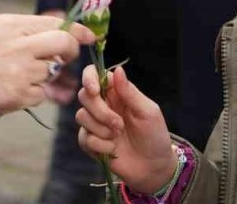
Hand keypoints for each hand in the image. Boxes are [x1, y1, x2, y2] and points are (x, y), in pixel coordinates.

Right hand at [0, 13, 94, 126]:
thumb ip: (21, 29)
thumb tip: (54, 27)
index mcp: (9, 24)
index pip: (55, 22)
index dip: (76, 30)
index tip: (87, 35)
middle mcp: (18, 44)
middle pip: (64, 43)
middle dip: (70, 50)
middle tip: (63, 57)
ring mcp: (20, 71)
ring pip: (52, 71)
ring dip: (43, 75)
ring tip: (16, 75)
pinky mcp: (18, 96)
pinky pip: (41, 94)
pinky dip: (32, 94)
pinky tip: (10, 91)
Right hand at [76, 66, 177, 193]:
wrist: (153, 167)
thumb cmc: (155, 136)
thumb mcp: (148, 111)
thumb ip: (130, 92)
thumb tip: (117, 69)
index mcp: (116, 93)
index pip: (94, 75)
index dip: (89, 78)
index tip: (95, 91)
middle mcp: (103, 105)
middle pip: (84, 95)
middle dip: (100, 111)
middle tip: (119, 124)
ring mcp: (95, 124)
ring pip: (81, 116)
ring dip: (101, 129)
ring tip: (118, 136)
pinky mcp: (90, 142)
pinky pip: (83, 137)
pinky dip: (100, 145)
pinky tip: (113, 150)